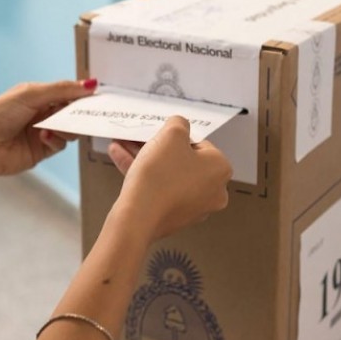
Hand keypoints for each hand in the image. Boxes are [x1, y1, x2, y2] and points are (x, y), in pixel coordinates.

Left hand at [0, 80, 96, 182]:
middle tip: (88, 114)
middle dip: (79, 112)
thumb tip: (91, 83)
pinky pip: (60, 144)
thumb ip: (61, 89)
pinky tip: (43, 137)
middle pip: (72, 112)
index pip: (67, 92)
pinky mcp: (42, 150)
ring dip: (66, 128)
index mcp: (37, 95)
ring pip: (70, 129)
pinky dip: (56, 140)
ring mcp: (43, 132)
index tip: (97, 96)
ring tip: (54, 127)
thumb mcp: (29, 95)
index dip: (81, 94)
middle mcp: (42, 113)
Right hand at [107, 116, 231, 243]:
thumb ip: (179, 123)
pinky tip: (120, 158)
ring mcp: (193, 207)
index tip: (160, 134)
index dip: (177, 137)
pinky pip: (160, 190)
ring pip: (168, 175)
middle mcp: (213, 191)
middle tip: (139, 138)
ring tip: (122, 144)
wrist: (139, 216)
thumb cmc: (161, 174)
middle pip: (183, 161)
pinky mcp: (173, 217)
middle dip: (157, 147)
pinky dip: (144, 176)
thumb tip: (181, 125)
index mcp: (220, 169)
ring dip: (145, 158)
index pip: (200, 145)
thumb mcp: (172, 133)